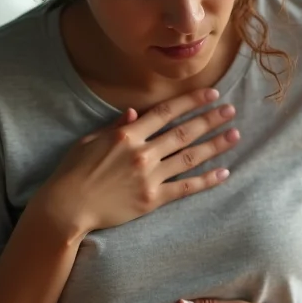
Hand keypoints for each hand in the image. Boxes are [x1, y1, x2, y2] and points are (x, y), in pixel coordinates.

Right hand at [35, 88, 238, 237]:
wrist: (66, 208)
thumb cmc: (73, 173)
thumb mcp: (89, 142)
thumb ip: (114, 126)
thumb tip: (133, 112)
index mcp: (127, 135)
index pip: (166, 113)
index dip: (191, 102)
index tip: (212, 94)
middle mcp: (142, 153)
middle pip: (184, 132)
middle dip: (210, 119)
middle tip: (231, 111)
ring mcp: (149, 177)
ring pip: (190, 157)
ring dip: (215, 145)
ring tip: (235, 135)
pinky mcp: (152, 200)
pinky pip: (185, 188)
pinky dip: (206, 180)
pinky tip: (224, 172)